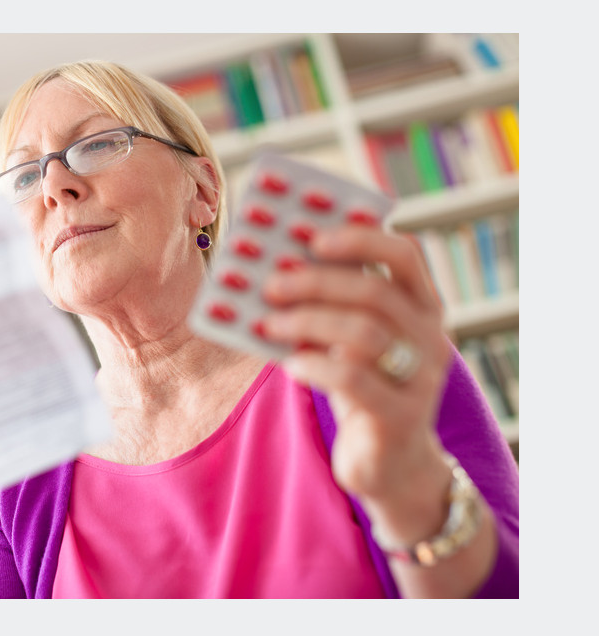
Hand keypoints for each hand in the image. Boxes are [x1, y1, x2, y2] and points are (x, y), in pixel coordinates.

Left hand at [261, 225, 454, 541]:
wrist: (390, 465)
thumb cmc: (361, 388)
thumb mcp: (350, 342)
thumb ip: (329, 307)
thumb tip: (273, 267)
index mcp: (422, 306)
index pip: (405, 255)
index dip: (360, 238)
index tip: (312, 233)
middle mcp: (430, 337)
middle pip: (375, 292)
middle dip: (317, 282)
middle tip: (270, 282)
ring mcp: (420, 378)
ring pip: (363, 333)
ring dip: (308, 322)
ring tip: (268, 322)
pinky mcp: (400, 416)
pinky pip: (353, 379)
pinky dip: (315, 364)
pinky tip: (288, 364)